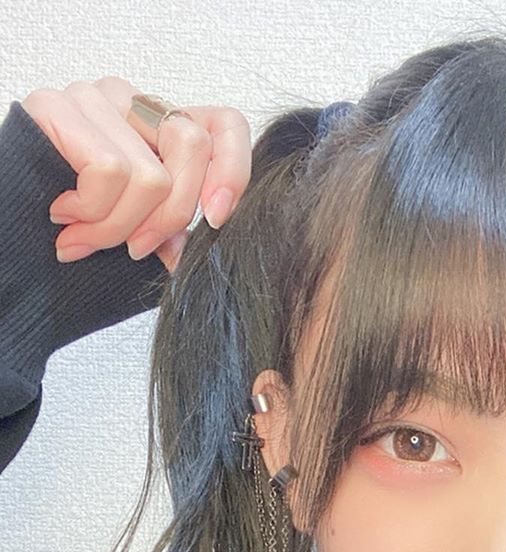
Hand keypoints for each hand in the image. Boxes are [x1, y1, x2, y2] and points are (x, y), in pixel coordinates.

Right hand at [20, 76, 251, 273]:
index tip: (215, 219)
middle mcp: (131, 102)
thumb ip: (170, 231)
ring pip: (151, 175)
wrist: (8, 234)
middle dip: (169, 219)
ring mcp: (94, 98)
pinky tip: (65, 217)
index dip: (234, 170)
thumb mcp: (136, 234)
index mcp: (160, 127)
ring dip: (119, 227)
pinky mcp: (55, 107)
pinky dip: (93, 213)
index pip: (225, 124)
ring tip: (87, 239)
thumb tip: (193, 247)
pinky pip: (110, 171)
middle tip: (134, 249)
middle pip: (192, 150)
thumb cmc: (72, 233)